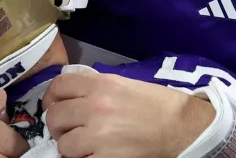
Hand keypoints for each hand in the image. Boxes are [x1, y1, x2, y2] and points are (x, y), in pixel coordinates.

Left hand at [41, 73, 215, 157]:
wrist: (182, 126)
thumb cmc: (157, 104)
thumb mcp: (124, 84)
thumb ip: (96, 87)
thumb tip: (71, 96)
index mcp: (101, 84)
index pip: (59, 86)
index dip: (52, 98)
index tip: (55, 106)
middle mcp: (95, 107)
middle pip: (55, 116)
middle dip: (60, 125)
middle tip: (71, 130)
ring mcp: (98, 134)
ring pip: (63, 144)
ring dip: (71, 147)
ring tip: (86, 146)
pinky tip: (96, 155)